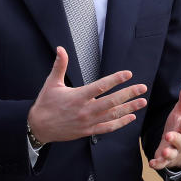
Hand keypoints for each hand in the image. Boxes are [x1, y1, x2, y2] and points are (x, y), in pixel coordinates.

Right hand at [27, 46, 147, 142]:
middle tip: (142, 88)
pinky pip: (107, 128)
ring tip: (142, 102)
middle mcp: (85, 110)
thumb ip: (59, 65)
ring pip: (112, 115)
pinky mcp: (87, 131)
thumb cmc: (45, 103)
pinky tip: (130, 117)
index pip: (100, 86)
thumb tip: (60, 49)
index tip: (128, 74)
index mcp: (77, 96)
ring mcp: (87, 122)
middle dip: (129, 94)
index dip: (116, 80)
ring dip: (129, 108)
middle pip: (111, 101)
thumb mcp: (51, 83)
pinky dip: (120, 123)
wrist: (38, 127)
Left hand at [148, 81, 180, 170]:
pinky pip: (162, 163)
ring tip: (164, 152)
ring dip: (168, 153)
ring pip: (172, 153)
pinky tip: (152, 164)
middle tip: (170, 135)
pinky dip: (158, 164)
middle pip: (180, 140)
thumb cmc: (180, 125)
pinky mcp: (165, 159)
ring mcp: (174, 151)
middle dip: (176, 138)